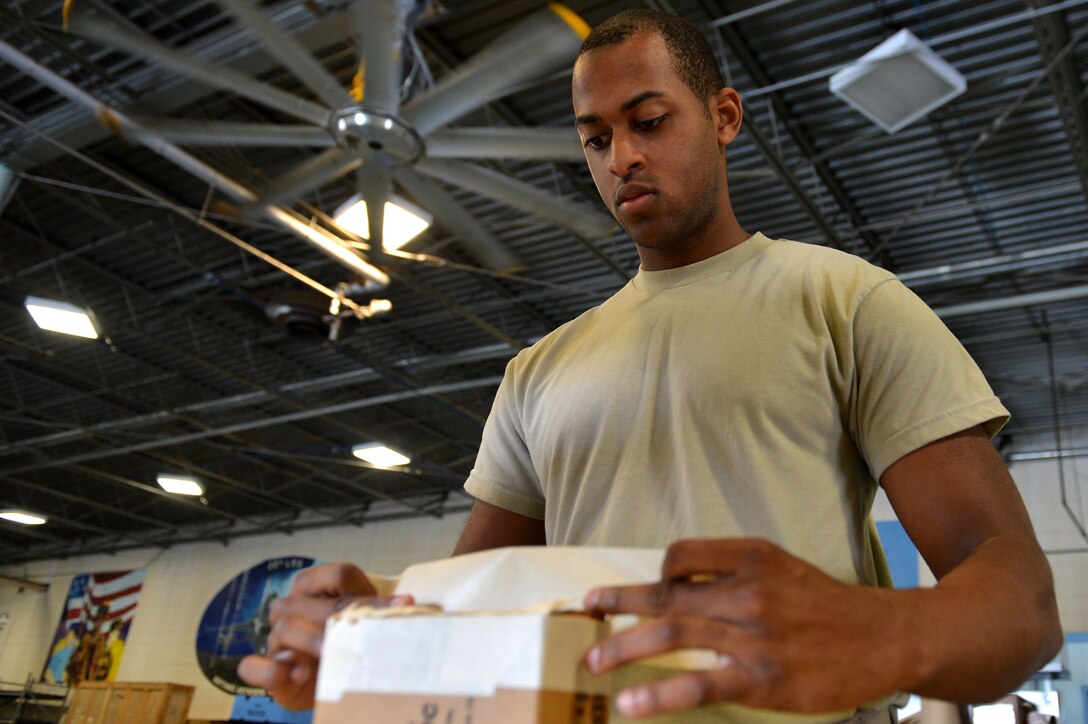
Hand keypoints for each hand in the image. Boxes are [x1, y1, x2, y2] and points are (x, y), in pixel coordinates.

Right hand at [237, 563, 412, 710]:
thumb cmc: (354, 643)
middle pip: (310, 600)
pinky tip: (297, 673)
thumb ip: (379, 612)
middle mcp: (295, 605)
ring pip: (285, 624)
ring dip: (310, 639)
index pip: (340, 576)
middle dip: (338, 618)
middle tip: (361, 638)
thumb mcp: (369, 625)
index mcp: (319, 586)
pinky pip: (252, 666)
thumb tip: (406, 604)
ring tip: (332, 654)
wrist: (338, 681)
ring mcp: (278, 637)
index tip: (403, 607)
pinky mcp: (268, 668)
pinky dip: (270, 670)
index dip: (369, 594)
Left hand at [582, 539, 906, 718]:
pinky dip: (659, 695)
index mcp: (750, 556)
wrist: (884, 637)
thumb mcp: (780, 565)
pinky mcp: (762, 680)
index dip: (651, 573)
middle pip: (666, 597)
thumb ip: (730, 568)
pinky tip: (631, 703)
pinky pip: (698, 686)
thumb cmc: (824, 603)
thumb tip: (672, 582)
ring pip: (673, 638)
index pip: (681, 555)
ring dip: (624, 650)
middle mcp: (748, 591)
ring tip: (593, 663)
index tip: (631, 591)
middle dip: (620, 606)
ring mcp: (754, 637)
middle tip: (586, 613)